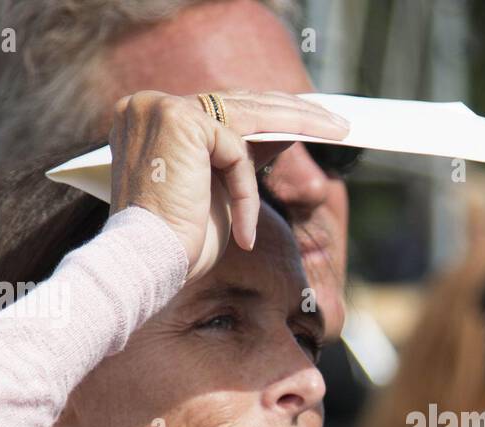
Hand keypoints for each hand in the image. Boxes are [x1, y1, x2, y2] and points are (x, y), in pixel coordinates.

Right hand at [107, 90, 350, 281]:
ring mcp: (162, 108)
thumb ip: (243, 153)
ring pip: (247, 116)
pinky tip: (244, 233)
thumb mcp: (219, 188)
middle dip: (293, 111)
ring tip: (338, 131)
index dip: (269, 113)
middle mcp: (150, 105)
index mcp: (151, 117)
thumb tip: (285, 130)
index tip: (308, 118)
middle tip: (335, 121)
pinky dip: (246, 195)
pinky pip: (237, 154)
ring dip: (299, 123)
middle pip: (238, 103)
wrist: (146, 266)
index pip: (222, 107)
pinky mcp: (180, 123)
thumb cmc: (178, 241)